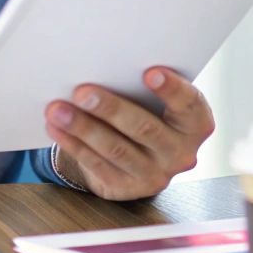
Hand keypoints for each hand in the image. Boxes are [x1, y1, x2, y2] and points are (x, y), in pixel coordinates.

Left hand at [44, 67, 212, 200]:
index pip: (189, 104)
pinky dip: (74, 145)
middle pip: (145, 128)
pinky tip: (56, 128)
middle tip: (82, 91)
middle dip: (111, 109)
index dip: (172, 89)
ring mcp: (155, 175)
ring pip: (116, 149)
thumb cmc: (150, 113)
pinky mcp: (127, 188)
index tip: (149, 72)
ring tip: (58, 109)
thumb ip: (146, 88)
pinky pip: (97, 164)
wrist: (142, 157)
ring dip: (83, 128)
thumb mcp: (159, 101)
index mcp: (196, 124)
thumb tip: (106, 64)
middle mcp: (180, 153)